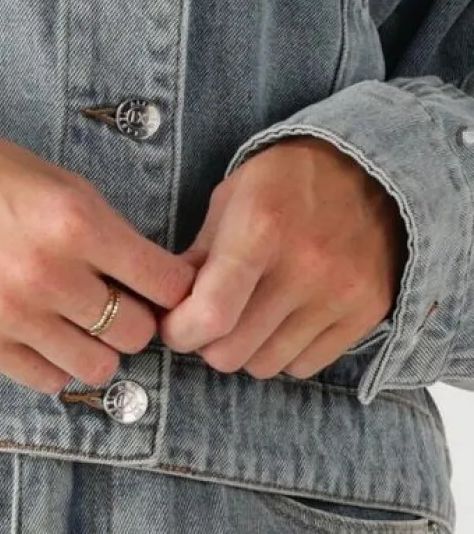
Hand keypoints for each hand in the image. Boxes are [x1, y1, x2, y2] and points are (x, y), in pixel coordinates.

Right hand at [0, 126, 195, 395]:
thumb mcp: (63, 185)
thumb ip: (110, 234)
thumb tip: (159, 284)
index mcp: (77, 222)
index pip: (164, 282)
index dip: (172, 287)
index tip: (164, 286)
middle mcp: (51, 273)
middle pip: (137, 331)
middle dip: (137, 318)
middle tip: (119, 302)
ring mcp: (15, 313)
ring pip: (98, 366)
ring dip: (98, 345)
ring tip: (81, 320)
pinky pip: (50, 380)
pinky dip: (57, 362)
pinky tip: (46, 332)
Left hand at [156, 135, 408, 379]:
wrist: (369, 172)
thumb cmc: (285, 181)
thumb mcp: (231, 198)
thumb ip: (199, 254)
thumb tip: (168, 305)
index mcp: (260, 227)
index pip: (212, 313)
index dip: (181, 331)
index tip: (174, 325)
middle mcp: (304, 266)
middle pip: (233, 351)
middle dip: (207, 343)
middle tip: (208, 319)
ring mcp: (340, 294)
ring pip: (267, 366)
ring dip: (247, 350)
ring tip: (248, 314)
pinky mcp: (366, 314)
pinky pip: (306, 367)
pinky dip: (285, 353)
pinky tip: (284, 319)